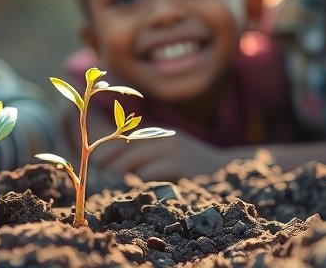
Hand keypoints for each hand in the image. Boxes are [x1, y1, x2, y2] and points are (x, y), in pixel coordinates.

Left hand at [92, 129, 243, 180]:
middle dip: (108, 167)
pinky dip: (138, 184)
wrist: (232, 169)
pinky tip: (132, 193)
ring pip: (133, 162)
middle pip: (123, 150)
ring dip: (119, 176)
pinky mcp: (181, 165)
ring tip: (110, 189)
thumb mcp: (170, 155)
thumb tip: (115, 169)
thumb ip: (148, 157)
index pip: (121, 139)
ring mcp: (172, 150)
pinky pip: (150, 174)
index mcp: (158, 133)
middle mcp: (163, 137)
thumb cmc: (195, 168)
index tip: (93, 168)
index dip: (105, 154)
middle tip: (97, 182)